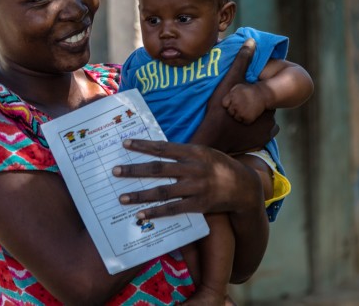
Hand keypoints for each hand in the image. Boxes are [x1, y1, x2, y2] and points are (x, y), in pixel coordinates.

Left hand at [112, 139, 263, 218]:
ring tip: (122, 197)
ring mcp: (196, 188)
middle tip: (115, 171)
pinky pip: (173, 209)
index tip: (125, 144)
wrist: (244, 188)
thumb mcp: (204, 152)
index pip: (163, 147)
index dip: (143, 145)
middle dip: (134, 170)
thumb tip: (156, 148)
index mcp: (193, 152)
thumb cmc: (219, 167)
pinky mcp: (199, 205)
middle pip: (158, 169)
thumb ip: (183, 152)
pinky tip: (141, 214)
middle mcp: (193, 168)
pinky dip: (156, 212)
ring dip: (140, 195)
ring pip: (162, 191)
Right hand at [191, 38, 278, 153]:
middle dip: (254, 107)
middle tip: (238, 106)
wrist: (212, 139)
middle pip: (264, 110)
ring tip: (236, 118)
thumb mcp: (230, 83)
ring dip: (253, 121)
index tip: (242, 94)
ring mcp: (265, 136)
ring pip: (262, 124)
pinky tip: (239, 130)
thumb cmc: (220, 110)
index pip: (265, 96)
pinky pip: (258, 136)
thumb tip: (251, 41)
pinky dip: (251, 133)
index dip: (253, 94)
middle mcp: (271, 122)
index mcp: (267, 105)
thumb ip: (242, 62)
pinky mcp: (258, 146)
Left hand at [222, 82, 265, 123]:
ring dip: (240, 115)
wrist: (262, 94)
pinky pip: (244, 122)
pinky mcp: (248, 118)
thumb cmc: (249, 90)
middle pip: (230, 112)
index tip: (234, 103)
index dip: (229, 104)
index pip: (224, 104)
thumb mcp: (237, 88)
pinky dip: (246, 119)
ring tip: (246, 109)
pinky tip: (250, 113)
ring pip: (236, 118)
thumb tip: (223, 103)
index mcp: (232, 97)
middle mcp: (235, 105)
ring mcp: (241, 112)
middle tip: (241, 106)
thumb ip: (229, 94)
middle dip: (234, 110)